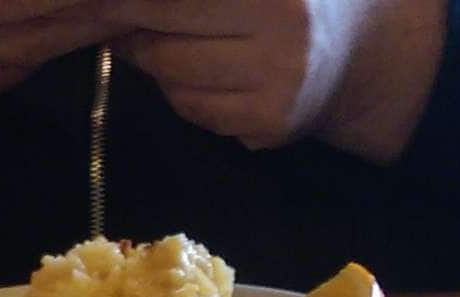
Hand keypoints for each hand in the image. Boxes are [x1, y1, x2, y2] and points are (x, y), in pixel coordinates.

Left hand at [113, 0, 444, 162]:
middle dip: (131, 23)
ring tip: (187, 39)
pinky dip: (188, 92)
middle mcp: (278, 23)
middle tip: (121, 16)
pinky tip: (216, 73)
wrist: (365, 47)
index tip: (94, 7)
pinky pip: (195, 108)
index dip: (120, 3)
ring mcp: (276, 78)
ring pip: (170, 73)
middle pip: (157, 30)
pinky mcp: (271, 121)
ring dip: (159, 58)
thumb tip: (101, 6)